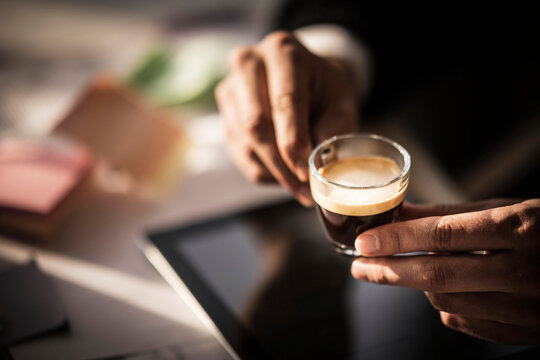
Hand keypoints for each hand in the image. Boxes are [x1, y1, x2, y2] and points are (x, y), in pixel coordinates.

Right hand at [215, 31, 360, 204]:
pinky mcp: (224, 113)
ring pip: (246, 144)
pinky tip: (284, 176)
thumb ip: (331, 133)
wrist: (306, 80)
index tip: (307, 174)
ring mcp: (230, 88)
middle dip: (281, 165)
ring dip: (274, 173)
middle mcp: (248, 63)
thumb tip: (317, 170)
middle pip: (256, 125)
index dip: (294, 144)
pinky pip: (239, 153)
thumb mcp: (341, 105)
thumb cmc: (326, 92)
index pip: (285, 103)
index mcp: (283, 51)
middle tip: (303, 191)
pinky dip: (263, 171)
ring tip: (300, 188)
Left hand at [351, 198, 539, 343]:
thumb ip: (448, 214)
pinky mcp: (523, 331)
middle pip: (437, 274)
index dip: (397, 239)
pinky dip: (442, 303)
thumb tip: (398, 213)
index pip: (442, 235)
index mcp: (521, 229)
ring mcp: (526, 308)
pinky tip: (443, 288)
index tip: (364, 242)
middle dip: (389, 271)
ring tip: (411, 269)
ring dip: (417, 284)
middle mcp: (524, 271)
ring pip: (444, 300)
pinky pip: (462, 321)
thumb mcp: (503, 209)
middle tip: (360, 267)